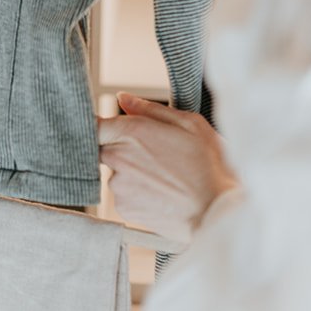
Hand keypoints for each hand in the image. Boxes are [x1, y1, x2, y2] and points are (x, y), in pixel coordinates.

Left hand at [97, 93, 239, 247]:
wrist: (217, 212)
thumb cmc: (209, 166)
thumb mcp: (189, 124)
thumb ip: (149, 109)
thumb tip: (123, 98)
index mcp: (131, 132)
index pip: (93, 124)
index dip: (101, 126)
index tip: (112, 130)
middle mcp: (118, 158)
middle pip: (103, 149)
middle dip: (122, 149)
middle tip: (154, 156)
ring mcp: (119, 186)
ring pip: (116, 173)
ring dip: (132, 174)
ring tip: (165, 178)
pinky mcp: (124, 209)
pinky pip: (124, 196)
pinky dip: (138, 194)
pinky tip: (163, 194)